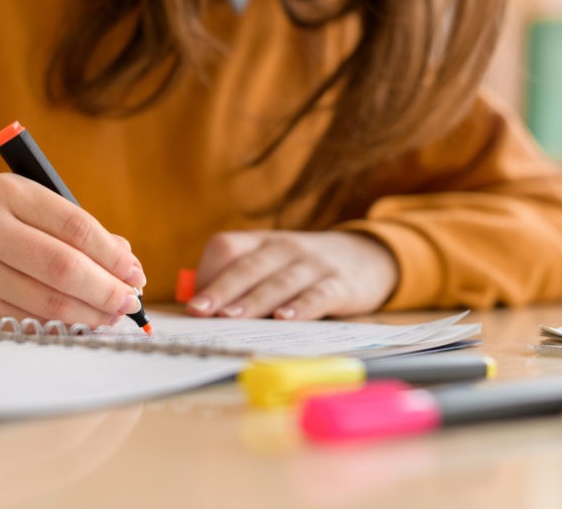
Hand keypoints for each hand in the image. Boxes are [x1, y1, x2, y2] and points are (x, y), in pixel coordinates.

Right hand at [0, 173, 145, 326]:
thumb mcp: (31, 213)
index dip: (112, 254)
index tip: (135, 273)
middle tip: (130, 301)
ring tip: (112, 315)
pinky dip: (64, 326)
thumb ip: (78, 231)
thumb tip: (127, 262)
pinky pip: (31, 321)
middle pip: (63, 266)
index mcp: (9, 192)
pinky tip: (82, 324)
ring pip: (48, 301)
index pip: (75, 225)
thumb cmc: (0, 233)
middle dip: (106, 289)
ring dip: (90, 313)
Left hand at [184, 230, 397, 319]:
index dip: (208, 273)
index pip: (226, 247)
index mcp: (260, 242)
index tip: (193, 304)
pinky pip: (318, 295)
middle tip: (200, 311)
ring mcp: (313, 265)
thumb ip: (241, 283)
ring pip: (279, 282)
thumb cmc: (303, 269)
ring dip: (254, 300)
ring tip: (232, 317)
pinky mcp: (340, 284)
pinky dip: (301, 307)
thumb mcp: (272, 264)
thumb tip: (202, 313)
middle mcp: (284, 248)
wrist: (368, 256)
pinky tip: (286, 319)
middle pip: (247, 267)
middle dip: (221, 289)